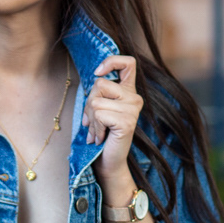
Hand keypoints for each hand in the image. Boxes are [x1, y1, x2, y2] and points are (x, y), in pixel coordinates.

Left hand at [82, 55, 143, 178]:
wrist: (109, 161)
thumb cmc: (102, 134)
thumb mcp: (99, 108)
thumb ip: (99, 92)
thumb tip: (95, 75)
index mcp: (129, 92)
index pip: (128, 63)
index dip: (111, 61)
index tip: (98, 72)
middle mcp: (134, 98)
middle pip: (100, 84)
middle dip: (89, 103)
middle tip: (93, 122)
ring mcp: (132, 110)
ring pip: (96, 101)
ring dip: (91, 119)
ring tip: (97, 131)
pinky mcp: (127, 122)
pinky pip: (99, 115)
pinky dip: (95, 128)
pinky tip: (101, 138)